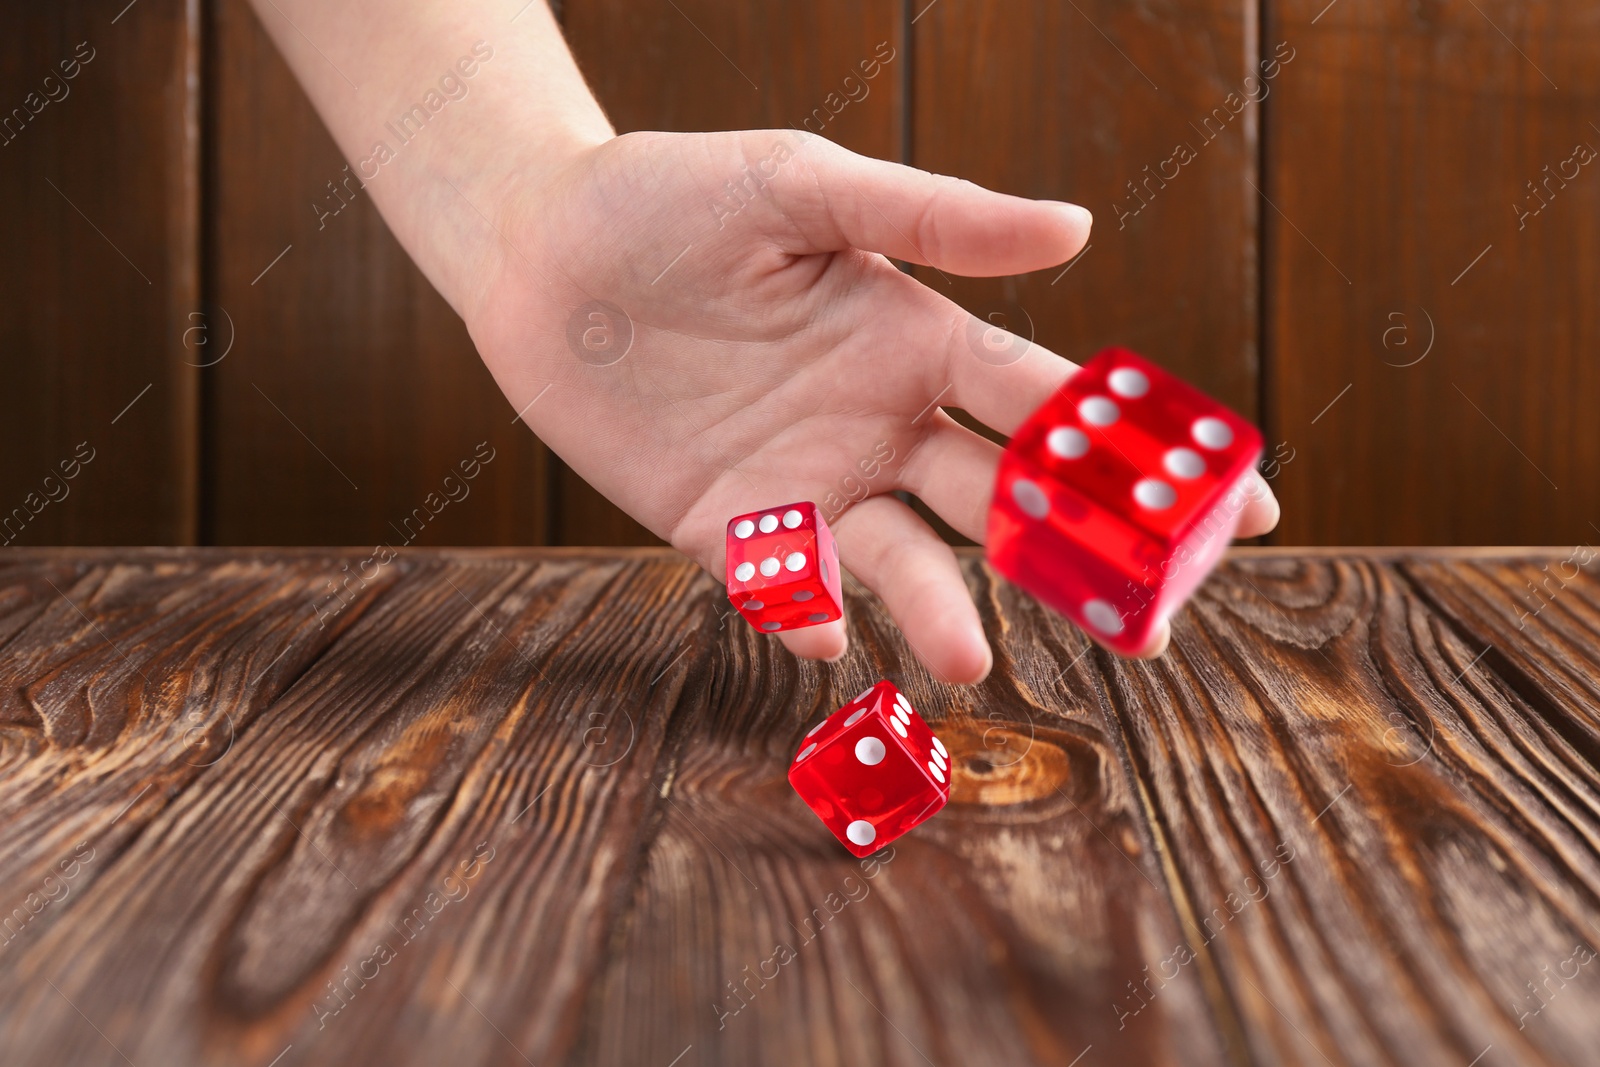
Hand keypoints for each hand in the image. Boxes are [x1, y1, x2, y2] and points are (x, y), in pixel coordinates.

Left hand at [462, 129, 1278, 682]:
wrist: (542, 251)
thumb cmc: (674, 198)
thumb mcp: (804, 188)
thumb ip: (931, 218)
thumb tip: (1078, 230)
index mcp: (918, 339)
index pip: (1051, 403)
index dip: (1141, 453)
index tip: (1241, 505)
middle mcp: (881, 423)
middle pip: (998, 501)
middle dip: (1074, 560)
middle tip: (1147, 621)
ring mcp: (808, 482)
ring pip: (900, 558)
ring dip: (937, 606)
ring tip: (967, 653)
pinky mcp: (726, 527)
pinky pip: (780, 584)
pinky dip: (802, 610)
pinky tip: (821, 630)